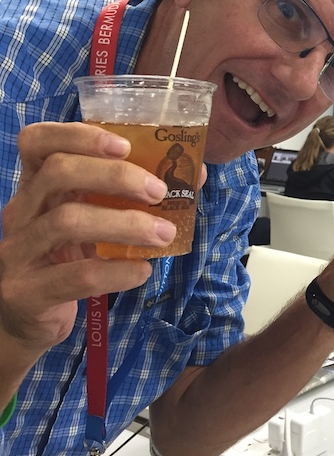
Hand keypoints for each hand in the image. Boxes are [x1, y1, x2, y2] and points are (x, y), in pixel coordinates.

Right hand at [0, 122, 176, 357]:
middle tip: (159, 191)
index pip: (38, 142)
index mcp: (35, 186)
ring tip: (164, 234)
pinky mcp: (26, 292)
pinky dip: (117, 271)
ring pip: (68, 221)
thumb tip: (194, 174)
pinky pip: (76, 275)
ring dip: (127, 224)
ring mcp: (17, 252)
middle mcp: (20, 211)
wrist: (25, 320)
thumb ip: (129, 197)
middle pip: (59, 173)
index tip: (125, 145)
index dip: (79, 135)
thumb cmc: (66, 258)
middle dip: (117, 176)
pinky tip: (142, 271)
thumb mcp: (89, 220)